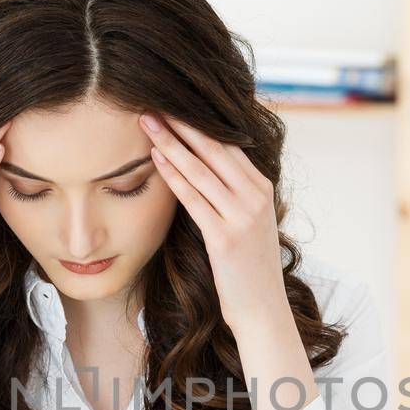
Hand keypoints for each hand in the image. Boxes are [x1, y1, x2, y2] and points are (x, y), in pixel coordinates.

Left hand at [138, 112, 290, 336]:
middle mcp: (256, 196)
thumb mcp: (248, 222)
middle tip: (155, 100)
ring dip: (170, 142)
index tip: (173, 102)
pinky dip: (173, 176)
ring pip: (201, 169)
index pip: (228, 143)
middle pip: (215, 148)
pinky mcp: (226, 237)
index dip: (198, 121)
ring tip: (147, 121)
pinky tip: (155, 158)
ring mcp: (243, 216)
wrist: (262, 309)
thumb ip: (231, 193)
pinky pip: (194, 199)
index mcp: (261, 187)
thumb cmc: (247, 268)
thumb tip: (201, 167)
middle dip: (182, 122)